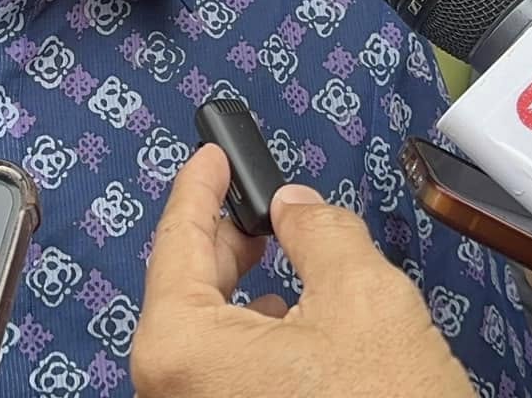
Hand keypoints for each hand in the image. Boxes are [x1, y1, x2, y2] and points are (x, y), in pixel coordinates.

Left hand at [131, 145, 470, 397]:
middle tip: (258, 204)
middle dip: (227, 241)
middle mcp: (168, 390)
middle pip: (186, 290)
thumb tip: (294, 207)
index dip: (199, 190)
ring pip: (207, 334)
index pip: (177, 242)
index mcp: (179, 347)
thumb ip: (319, 231)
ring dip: (244, 293)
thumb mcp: (363, 296)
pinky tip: (295, 326)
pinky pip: (224, 373)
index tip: (210, 158)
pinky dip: (254, 339)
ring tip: (288, 262)